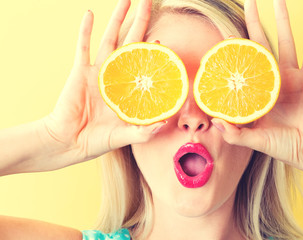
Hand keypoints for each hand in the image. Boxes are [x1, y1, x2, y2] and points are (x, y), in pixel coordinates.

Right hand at [42, 0, 164, 166]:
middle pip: (131, 42)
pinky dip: (85, 30)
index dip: (154, 52)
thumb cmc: (97, 141)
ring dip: (117, 18)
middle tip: (149, 2)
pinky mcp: (79, 71)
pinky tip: (90, 14)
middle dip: (141, 22)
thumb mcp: (125, 136)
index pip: (145, 65)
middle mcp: (116, 76)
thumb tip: (165, 123)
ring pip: (110, 38)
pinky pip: (83, 46)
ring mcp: (98, 71)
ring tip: (127, 0)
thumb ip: (144, 132)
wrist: (69, 142)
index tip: (162, 40)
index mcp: (128, 89)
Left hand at [211, 0, 302, 175]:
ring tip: (276, 0)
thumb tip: (214, 121)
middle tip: (249, 2)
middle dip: (254, 24)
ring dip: (282, 20)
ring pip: (286, 42)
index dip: (234, 52)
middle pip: (261, 46)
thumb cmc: (286, 147)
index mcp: (258, 93)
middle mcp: (273, 81)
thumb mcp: (256, 140)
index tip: (223, 36)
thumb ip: (236, 133)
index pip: (242, 66)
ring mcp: (293, 77)